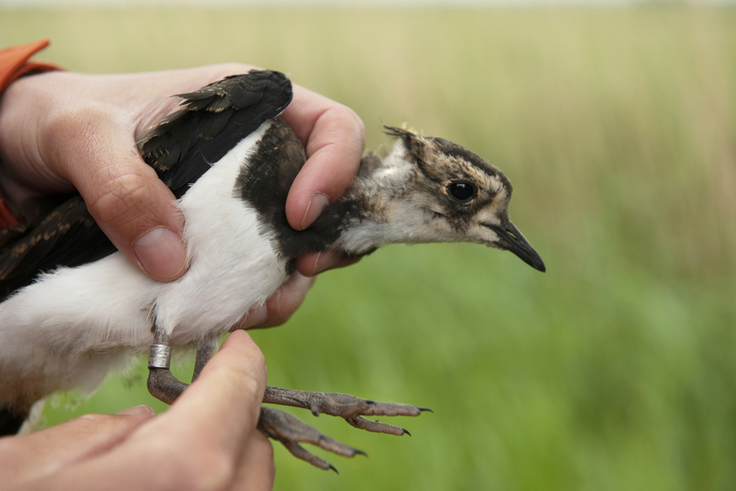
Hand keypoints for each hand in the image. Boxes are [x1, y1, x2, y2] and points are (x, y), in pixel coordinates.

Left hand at [0, 65, 364, 327]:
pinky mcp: (222, 244)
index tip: (298, 215)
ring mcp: (244, 204)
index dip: (335, 171)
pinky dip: (255, 301)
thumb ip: (122, 186)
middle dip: (325, 241)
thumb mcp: (81, 136)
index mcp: (250, 107)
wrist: (33, 157)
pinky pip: (259, 277)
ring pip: (299, 247)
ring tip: (256, 307)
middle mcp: (260, 156)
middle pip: (332, 198)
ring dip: (289, 283)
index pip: (333, 128)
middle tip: (298, 270)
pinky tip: (229, 313)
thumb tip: (173, 261)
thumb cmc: (62, 122)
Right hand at [0, 331, 272, 490]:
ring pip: (250, 489)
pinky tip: (170, 488)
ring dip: (228, 463)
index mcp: (173, 474)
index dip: (241, 362)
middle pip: (253, 450)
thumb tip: (136, 426)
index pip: (236, 396)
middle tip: (201, 400)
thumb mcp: (17, 471)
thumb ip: (87, 438)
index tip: (237, 344)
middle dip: (235, 416)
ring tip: (177, 452)